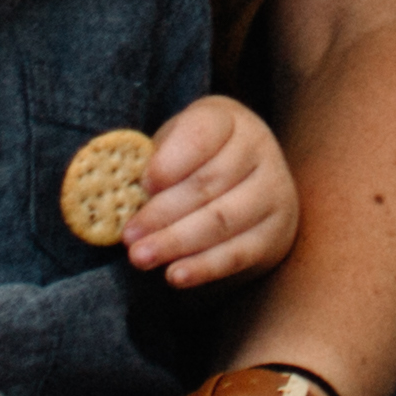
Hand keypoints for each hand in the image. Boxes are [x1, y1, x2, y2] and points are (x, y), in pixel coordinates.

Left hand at [123, 96, 299, 285]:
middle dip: (162, 212)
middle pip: (208, 183)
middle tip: (128, 236)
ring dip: (177, 242)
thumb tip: (119, 196)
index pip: (201, 135)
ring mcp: (273, 191)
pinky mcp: (275, 232)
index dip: (170, 161)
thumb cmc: (195, 160)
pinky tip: (175, 275)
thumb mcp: (174, 144)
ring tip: (140, 257)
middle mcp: (258, 149)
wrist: (249, 182)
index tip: (143, 184)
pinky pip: (238, 253)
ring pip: (222, 220)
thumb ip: (151, 163)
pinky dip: (204, 267)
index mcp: (228, 119)